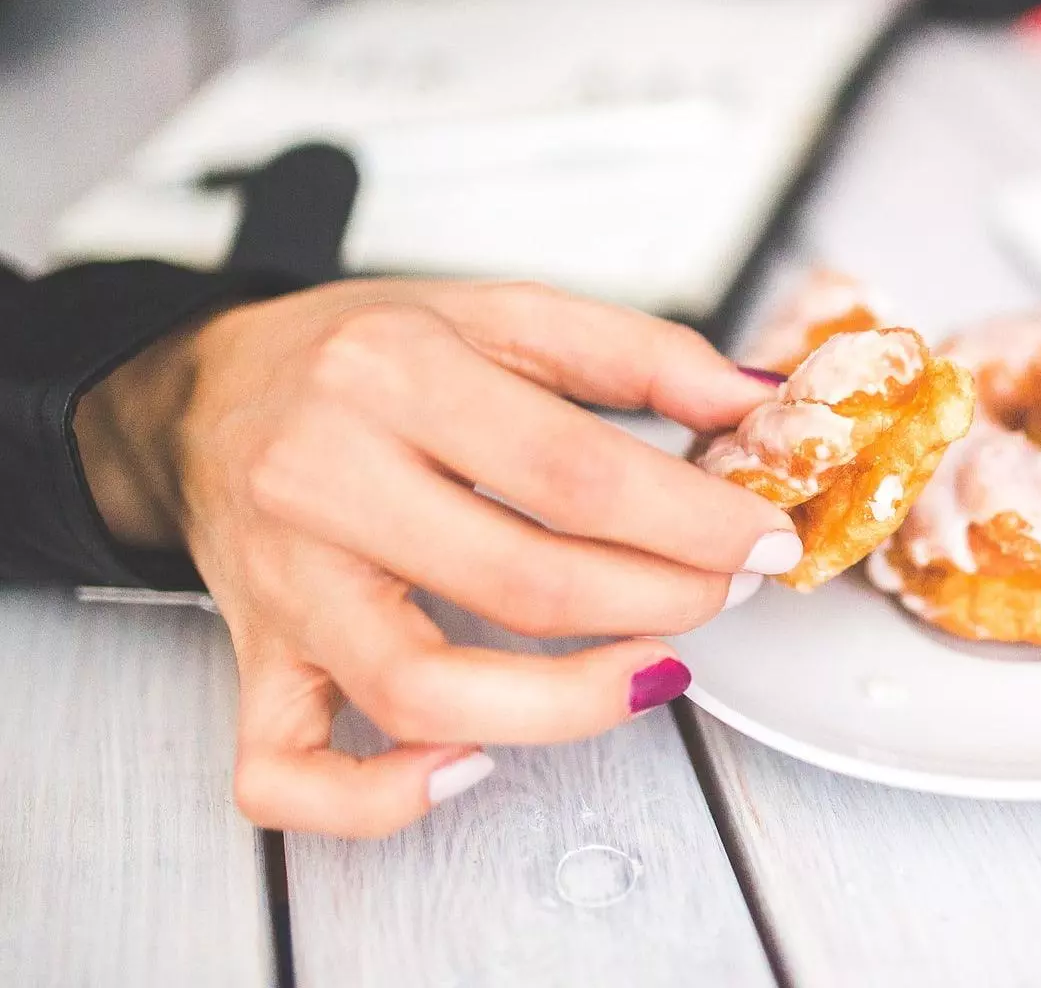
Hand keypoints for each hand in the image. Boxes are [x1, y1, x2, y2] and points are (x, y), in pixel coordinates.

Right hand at [75, 279, 796, 836]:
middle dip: (660, 600)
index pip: (573, 474)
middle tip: (725, 591)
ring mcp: (284, 585)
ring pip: (422, 691)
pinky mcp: (253, 661)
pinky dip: (378, 799)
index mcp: (394, 374)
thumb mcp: (501, 313)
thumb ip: (639, 355)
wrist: (204, 393)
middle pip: (522, 584)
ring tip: (651, 668)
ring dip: (567, 704)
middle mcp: (325, 479)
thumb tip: (760, 402)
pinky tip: (473, 765)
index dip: (693, 521)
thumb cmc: (364, 356)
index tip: (764, 541)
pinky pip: (286, 771)